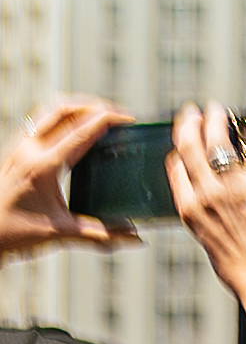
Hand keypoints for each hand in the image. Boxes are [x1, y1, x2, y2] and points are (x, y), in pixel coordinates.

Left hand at [0, 102, 115, 262]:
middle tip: (117, 112)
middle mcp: (28, 151)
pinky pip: (38, 119)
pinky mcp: (13, 149)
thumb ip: (102, 235)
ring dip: (76, 106)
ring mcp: (18, 147)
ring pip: (48, 109)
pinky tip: (72, 125)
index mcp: (43, 167)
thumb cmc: (14, 231)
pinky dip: (59, 115)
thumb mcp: (62, 232)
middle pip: (64, 110)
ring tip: (97, 111)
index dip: (107, 119)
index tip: (127, 118)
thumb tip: (134, 237)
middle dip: (94, 105)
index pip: (81, 132)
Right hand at [169, 109, 245, 309]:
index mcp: (188, 208)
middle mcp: (206, 195)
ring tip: (217, 108)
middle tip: (193, 111)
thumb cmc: (237, 265)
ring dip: (217, 120)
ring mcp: (234, 189)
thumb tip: (204, 196)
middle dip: (190, 124)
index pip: (175, 167)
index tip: (183, 137)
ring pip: (219, 142)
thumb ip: (202, 213)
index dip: (178, 148)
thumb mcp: (205, 238)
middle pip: (191, 148)